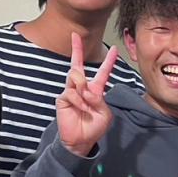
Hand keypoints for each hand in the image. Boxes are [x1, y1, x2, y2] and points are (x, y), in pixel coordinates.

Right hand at [56, 32, 118, 156]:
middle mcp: (83, 88)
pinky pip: (71, 91)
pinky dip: (79, 101)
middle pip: (78, 64)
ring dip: (83, 88)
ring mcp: (71, 91)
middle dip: (76, 49)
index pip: (103, 72)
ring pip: (75, 76)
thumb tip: (87, 90)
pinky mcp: (63, 98)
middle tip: (75, 36)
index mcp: (96, 90)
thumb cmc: (94, 127)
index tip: (114, 48)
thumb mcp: (105, 114)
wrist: (80, 140)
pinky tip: (81, 109)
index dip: (108, 61)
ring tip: (86, 104)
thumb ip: (99, 100)